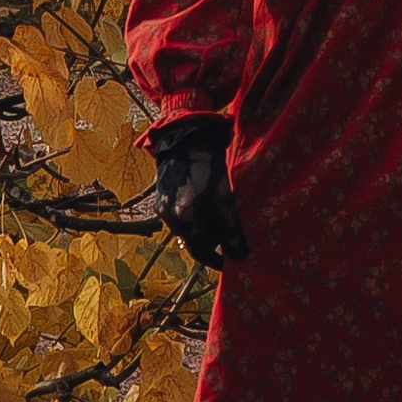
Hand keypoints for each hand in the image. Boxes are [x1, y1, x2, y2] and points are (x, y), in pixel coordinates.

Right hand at [149, 118, 249, 268]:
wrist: (185, 138)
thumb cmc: (208, 166)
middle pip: (193, 240)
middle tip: (228, 237)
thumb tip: (240, 256)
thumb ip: (230, 230)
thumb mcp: (224, 198)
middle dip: (210, 241)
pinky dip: (192, 216)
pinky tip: (204, 204)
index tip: (228, 263)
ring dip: (201, 227)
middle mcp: (170, 217)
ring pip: (186, 228)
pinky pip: (178, 217)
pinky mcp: (161, 199)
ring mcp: (162, 208)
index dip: (215, 260)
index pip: (200, 251)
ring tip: (218, 216)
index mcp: (185, 219)